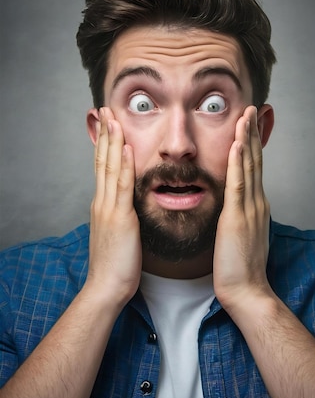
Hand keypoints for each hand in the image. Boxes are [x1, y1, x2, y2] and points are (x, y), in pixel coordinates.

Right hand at [86, 107, 141, 306]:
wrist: (106, 287)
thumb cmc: (116, 265)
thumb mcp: (119, 233)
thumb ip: (122, 215)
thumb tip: (128, 205)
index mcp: (103, 205)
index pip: (102, 167)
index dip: (105, 144)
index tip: (108, 124)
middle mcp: (102, 202)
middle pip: (103, 161)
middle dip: (105, 134)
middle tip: (106, 109)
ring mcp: (109, 208)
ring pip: (110, 167)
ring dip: (112, 141)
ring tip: (113, 117)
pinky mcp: (119, 218)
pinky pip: (122, 187)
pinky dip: (123, 165)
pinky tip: (126, 148)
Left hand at [213, 105, 270, 313]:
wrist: (246, 290)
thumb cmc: (240, 266)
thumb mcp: (241, 234)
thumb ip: (239, 215)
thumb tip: (233, 206)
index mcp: (254, 205)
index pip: (253, 167)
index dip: (251, 144)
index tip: (248, 124)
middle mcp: (256, 202)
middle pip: (254, 160)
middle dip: (252, 133)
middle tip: (251, 109)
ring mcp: (249, 208)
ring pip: (248, 166)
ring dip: (246, 139)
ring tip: (246, 116)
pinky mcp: (237, 218)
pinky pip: (238, 185)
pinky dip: (238, 163)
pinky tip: (236, 145)